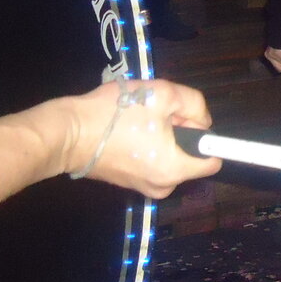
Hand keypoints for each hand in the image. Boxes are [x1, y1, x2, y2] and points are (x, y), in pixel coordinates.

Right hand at [71, 79, 219, 198]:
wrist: (66, 133)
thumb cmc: (116, 114)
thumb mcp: (164, 94)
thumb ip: (195, 105)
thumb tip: (203, 121)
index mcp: (175, 170)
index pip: (214, 162)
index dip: (208, 138)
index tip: (189, 121)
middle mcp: (162, 186)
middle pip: (190, 156)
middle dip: (181, 132)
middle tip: (157, 115)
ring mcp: (143, 186)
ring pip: (170, 156)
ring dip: (163, 136)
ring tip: (140, 120)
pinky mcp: (127, 181)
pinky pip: (151, 161)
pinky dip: (147, 145)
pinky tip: (129, 130)